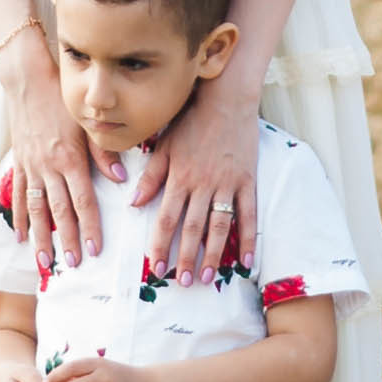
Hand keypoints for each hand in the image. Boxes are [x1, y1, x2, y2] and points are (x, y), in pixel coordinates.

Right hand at [0, 34, 103, 270]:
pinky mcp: (20, 163)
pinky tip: (21, 237)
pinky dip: (21, 218)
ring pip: (37, 209)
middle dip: (67, 240)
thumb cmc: (63, 100)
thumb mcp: (86, 124)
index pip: (83, 201)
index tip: (95, 249)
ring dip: (41, 237)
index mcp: (70, 159)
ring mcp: (32, 167)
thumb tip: (121, 178)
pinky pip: (20, 196)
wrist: (27, 82)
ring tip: (45, 261)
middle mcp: (49, 167)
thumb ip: (103, 152)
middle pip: (60, 211)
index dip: (90, 227)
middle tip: (73, 264)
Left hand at [127, 71, 257, 283]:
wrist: (226, 99)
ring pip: (219, 226)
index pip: (167, 217)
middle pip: (192, 227)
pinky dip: (248, 238)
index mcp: (179, 176)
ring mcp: (227, 183)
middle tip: (180, 282)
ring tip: (205, 277)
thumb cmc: (190, 121)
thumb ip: (150, 177)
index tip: (156, 267)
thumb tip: (132, 204)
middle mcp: (202, 184)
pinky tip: (246, 261)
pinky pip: (249, 214)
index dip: (160, 244)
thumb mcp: (163, 146)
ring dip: (213, 254)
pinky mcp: (248, 181)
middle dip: (185, 257)